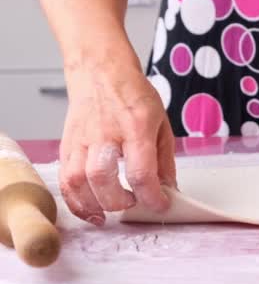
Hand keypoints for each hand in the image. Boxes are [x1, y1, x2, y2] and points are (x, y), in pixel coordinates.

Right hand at [59, 55, 175, 225]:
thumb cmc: (132, 94)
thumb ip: (165, 159)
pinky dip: (75, 200)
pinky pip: (64, 179)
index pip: (141, 172)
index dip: (152, 197)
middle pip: (103, 178)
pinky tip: (90, 209)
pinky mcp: (68, 145)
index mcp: (136, 127)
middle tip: (134, 203)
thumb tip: (168, 189)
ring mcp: (83, 139)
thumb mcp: (161, 122)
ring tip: (111, 212)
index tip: (161, 205)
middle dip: (120, 201)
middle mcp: (106, 133)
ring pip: (78, 180)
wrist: (101, 71)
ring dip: (94, 205)